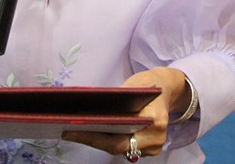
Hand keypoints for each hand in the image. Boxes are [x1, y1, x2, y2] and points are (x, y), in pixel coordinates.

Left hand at [62, 68, 190, 158]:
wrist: (168, 90)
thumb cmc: (148, 84)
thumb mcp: (134, 85)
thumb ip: (116, 100)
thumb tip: (87, 107)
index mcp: (155, 121)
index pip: (119, 138)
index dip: (93, 136)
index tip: (71, 129)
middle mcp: (156, 139)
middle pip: (117, 147)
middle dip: (90, 139)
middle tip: (67, 130)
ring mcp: (154, 147)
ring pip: (119, 149)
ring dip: (97, 140)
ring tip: (74, 130)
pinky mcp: (149, 149)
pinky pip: (125, 148)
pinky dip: (107, 140)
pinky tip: (91, 132)